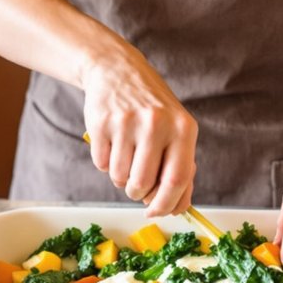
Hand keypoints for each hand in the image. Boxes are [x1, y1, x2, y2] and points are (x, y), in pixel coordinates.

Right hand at [80, 51, 197, 217]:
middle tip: (138, 185)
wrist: (118, 70)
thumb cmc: (152, 107)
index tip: (158, 213)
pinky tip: (112, 144)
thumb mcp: (176, 129)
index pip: (177, 180)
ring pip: (120, 179)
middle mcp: (156, 124)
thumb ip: (179, 166)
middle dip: (139, 194)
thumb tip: (177, 207)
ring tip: (126, 157)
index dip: (167, 205)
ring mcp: (126, 123)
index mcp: (182, 128)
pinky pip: (101, 165)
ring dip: (121, 179)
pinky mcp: (100, 124)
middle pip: (144, 185)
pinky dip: (105, 164)